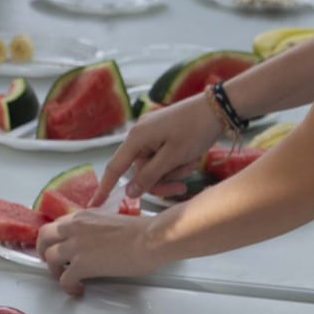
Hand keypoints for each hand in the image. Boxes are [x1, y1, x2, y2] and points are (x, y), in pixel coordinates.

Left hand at [35, 207, 162, 294]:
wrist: (150, 239)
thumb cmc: (142, 232)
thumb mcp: (113, 220)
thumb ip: (99, 228)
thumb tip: (99, 240)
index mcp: (84, 216)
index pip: (59, 223)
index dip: (56, 236)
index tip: (59, 244)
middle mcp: (75, 227)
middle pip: (44, 236)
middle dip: (42, 249)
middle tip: (48, 259)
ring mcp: (76, 246)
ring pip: (49, 257)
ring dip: (54, 270)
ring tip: (63, 277)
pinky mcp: (82, 265)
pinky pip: (64, 279)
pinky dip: (68, 287)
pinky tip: (77, 290)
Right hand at [98, 94, 223, 203]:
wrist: (218, 108)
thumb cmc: (195, 130)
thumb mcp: (172, 157)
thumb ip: (149, 176)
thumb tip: (129, 192)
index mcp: (137, 138)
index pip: (115, 168)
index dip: (105, 187)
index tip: (95, 204)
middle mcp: (140, 136)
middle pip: (141, 173)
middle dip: (162, 181)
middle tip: (182, 186)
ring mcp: (152, 135)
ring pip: (156, 168)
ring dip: (174, 171)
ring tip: (192, 161)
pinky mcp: (164, 136)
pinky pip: (165, 159)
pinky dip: (178, 162)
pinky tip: (192, 155)